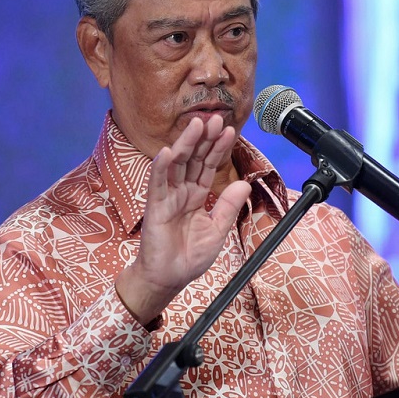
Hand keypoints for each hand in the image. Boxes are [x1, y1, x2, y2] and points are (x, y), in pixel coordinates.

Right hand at [116, 115, 250, 324]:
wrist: (169, 278)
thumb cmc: (189, 256)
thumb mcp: (217, 230)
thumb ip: (229, 206)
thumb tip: (244, 183)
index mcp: (197, 195)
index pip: (209, 166)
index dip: (218, 149)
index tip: (230, 130)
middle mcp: (182, 192)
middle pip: (194, 159)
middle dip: (205, 139)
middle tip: (216, 119)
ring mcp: (167, 197)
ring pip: (177, 165)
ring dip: (186, 144)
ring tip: (197, 125)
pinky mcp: (155, 207)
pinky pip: (157, 184)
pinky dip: (160, 167)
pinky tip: (166, 151)